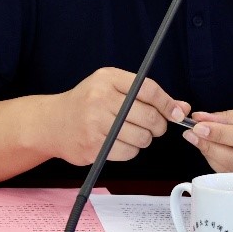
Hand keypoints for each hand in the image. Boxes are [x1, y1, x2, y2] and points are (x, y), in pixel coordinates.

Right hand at [51, 67, 189, 164]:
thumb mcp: (112, 87)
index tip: (176, 113)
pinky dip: (131, 150)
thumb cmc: (87, 103)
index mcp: (108, 79)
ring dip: (144, 139)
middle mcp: (100, 99)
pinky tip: (121, 142)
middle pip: (148, 116)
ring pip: (141, 137)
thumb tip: (181, 108)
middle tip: (155, 127)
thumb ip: (147, 95)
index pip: (148, 89)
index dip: (167, 103)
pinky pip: (128, 152)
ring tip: (133, 133)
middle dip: (159, 125)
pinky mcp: (93, 146)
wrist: (52, 122)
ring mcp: (95, 124)